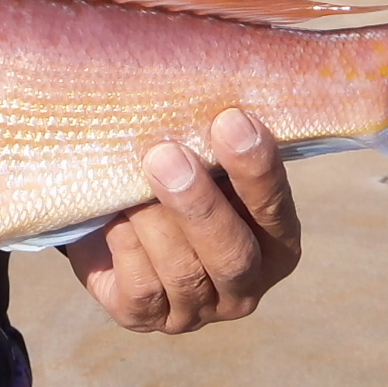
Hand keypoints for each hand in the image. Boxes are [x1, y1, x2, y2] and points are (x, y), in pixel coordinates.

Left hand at [66, 109, 300, 333]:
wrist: (111, 218)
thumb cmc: (173, 178)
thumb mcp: (203, 159)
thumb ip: (216, 136)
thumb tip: (222, 68)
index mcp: (275, 243)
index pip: (275, 211)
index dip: (256, 170)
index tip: (231, 121)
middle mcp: (244, 284)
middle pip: (230, 252)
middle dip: (198, 204)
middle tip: (165, 155)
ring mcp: (196, 309)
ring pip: (181, 270)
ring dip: (153, 221)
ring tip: (131, 179)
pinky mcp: (145, 318)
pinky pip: (140, 288)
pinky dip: (125, 244)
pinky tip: (113, 211)